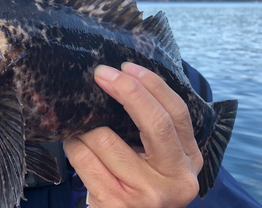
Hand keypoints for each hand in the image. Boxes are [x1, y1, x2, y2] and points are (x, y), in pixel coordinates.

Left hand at [64, 62, 202, 207]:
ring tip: (79, 118)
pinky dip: (73, 143)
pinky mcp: (115, 204)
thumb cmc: (136, 181)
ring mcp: (146, 195)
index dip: (151, 85)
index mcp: (189, 160)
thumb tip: (122, 78)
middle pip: (155, 123)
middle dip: (126, 90)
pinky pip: (83, 159)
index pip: (177, 113)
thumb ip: (151, 126)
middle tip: (101, 73)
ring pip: (105, 139)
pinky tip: (72, 139)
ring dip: (85, 123)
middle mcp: (176, 180)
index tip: (126, 66)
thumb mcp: (157, 158)